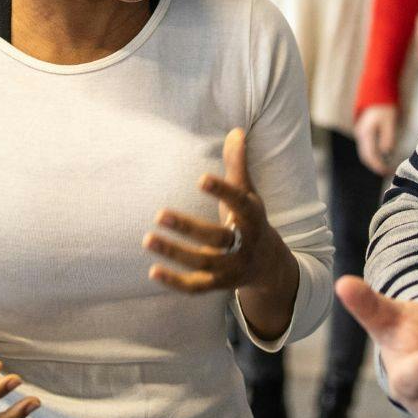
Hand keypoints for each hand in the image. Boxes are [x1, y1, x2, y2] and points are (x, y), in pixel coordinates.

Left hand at [145, 128, 291, 298]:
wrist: (269, 265)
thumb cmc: (250, 220)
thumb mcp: (249, 194)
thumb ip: (238, 164)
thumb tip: (236, 130)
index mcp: (253, 217)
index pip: (239, 203)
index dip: (222, 191)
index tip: (200, 178)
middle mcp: (245, 244)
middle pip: (217, 238)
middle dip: (188, 228)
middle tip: (159, 214)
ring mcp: (232, 267)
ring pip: (203, 262)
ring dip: (175, 253)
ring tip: (147, 239)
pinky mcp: (219, 284)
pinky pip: (196, 287)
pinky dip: (175, 282)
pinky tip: (152, 270)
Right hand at [354, 105, 402, 174]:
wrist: (377, 95)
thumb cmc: (385, 108)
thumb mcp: (389, 121)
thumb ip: (387, 136)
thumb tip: (386, 152)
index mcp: (366, 133)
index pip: (370, 155)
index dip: (378, 165)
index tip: (387, 171)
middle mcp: (361, 134)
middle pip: (365, 156)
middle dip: (375, 166)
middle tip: (387, 173)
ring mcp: (361, 134)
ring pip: (365, 153)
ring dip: (373, 161)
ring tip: (385, 168)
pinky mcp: (363, 133)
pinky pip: (366, 148)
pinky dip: (373, 155)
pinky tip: (381, 158)